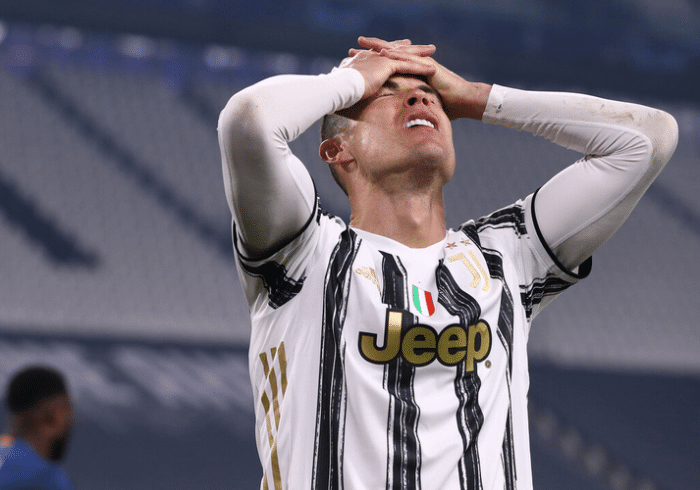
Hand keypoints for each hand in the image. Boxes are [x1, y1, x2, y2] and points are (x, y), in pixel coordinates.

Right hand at [338, 40, 436, 98]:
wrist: (339, 86)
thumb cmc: (339, 90)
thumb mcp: (344, 85)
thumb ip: (350, 86)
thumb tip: (347, 93)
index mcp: (364, 59)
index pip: (381, 52)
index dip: (392, 49)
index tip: (400, 47)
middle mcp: (373, 55)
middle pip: (395, 49)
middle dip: (409, 47)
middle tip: (421, 45)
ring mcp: (380, 59)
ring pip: (405, 54)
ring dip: (420, 53)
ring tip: (432, 51)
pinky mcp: (387, 66)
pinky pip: (408, 65)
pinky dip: (420, 67)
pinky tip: (432, 68)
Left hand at [351, 37, 490, 119]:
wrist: (463, 101)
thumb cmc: (446, 106)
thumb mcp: (420, 106)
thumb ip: (408, 107)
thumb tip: (396, 121)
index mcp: (410, 72)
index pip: (388, 64)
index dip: (372, 62)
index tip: (356, 61)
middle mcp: (415, 64)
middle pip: (389, 54)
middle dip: (371, 50)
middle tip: (354, 46)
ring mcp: (421, 64)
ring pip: (397, 52)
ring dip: (379, 47)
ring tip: (364, 43)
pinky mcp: (428, 66)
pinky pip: (409, 60)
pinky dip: (396, 56)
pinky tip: (383, 53)